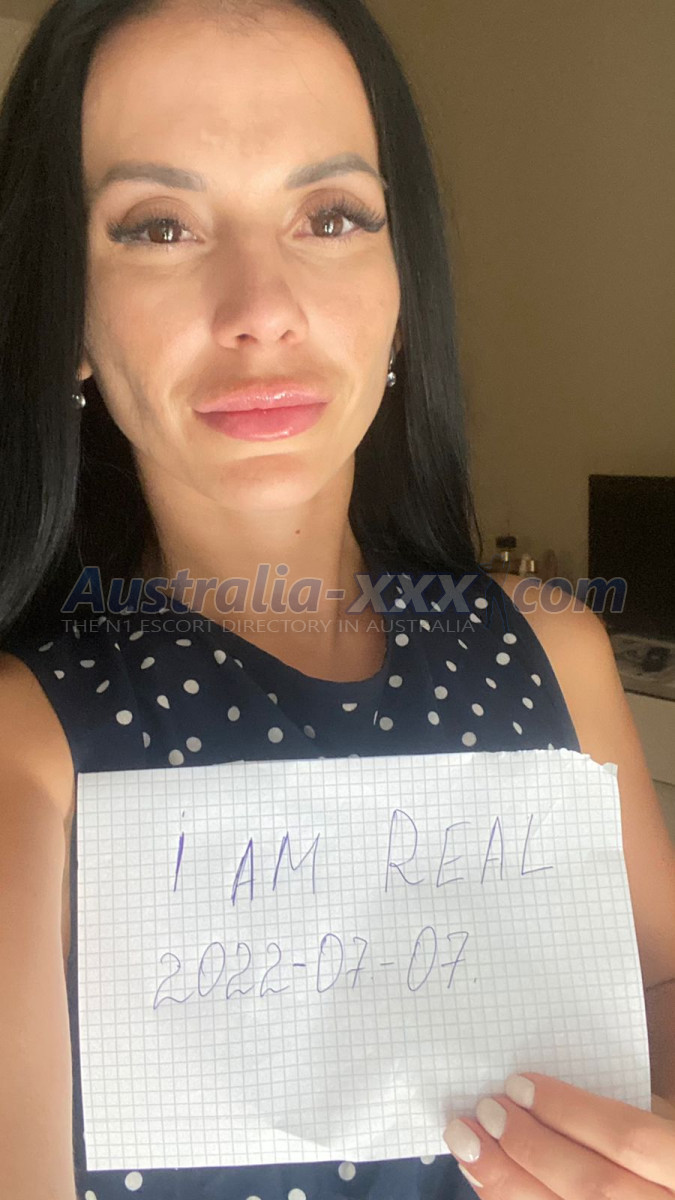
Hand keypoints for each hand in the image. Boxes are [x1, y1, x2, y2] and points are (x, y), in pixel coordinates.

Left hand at [442, 1072, 674, 1195]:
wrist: (656, 1197)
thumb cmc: (659, 1163)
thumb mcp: (662, 1133)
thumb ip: (623, 1119)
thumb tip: (543, 1099)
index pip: (626, 1138)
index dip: (569, 1110)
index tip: (518, 1085)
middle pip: (591, 1184)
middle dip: (530, 1144)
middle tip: (487, 1111)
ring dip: (508, 1180)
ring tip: (469, 1144)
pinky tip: (487, 1183)